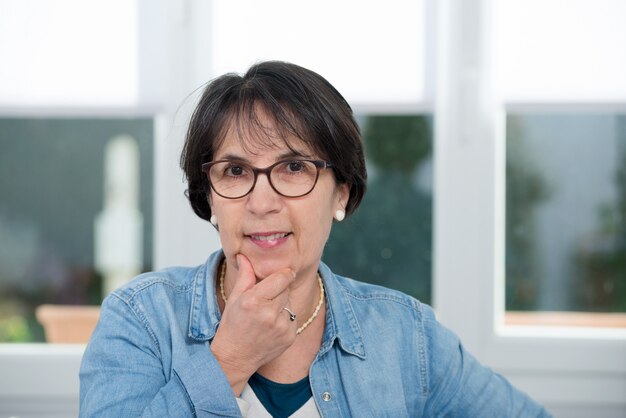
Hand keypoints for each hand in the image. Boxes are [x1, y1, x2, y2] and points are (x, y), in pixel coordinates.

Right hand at [210, 254, 296, 394]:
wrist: (234, 357)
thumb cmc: (232, 326)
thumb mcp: (235, 298)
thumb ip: (245, 275)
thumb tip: (244, 256)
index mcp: (254, 300)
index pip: (282, 277)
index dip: (283, 274)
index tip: (282, 274)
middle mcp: (270, 314)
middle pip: (286, 289)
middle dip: (278, 291)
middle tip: (264, 300)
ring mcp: (282, 327)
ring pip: (290, 304)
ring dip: (281, 305)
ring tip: (265, 315)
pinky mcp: (290, 337)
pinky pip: (293, 318)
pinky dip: (285, 319)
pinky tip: (271, 327)